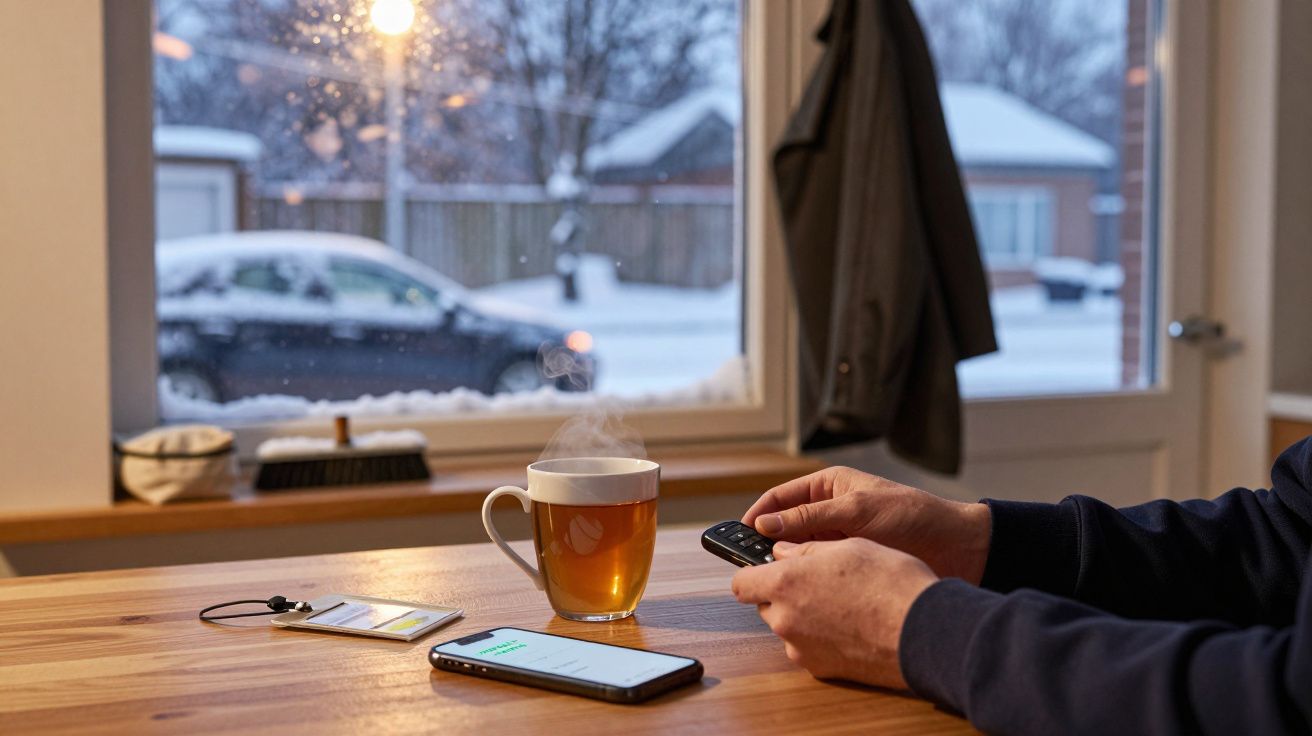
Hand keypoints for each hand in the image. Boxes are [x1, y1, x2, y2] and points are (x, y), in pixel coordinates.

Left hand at [731, 538, 937, 688]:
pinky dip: (821, 637)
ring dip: (804, 615)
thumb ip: (806, 549)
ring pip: (788, 627)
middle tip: (819, 580)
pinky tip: (851, 624)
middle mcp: (785, 619)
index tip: (765, 568)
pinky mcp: (821, 669)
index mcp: (785, 583)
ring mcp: (801, 648)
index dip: (752, 574)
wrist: (924, 630)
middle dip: (784, 593)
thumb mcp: (848, 547)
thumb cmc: (890, 583)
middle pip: (766, 605)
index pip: (742, 583)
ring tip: (842, 602)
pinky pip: (809, 648)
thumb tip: (784, 552)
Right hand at [743, 466, 990, 583]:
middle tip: (748, 563)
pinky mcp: (848, 564)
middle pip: (784, 526)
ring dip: (785, 562)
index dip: (758, 514)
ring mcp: (838, 540)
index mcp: (829, 486)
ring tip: (769, 579)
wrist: (957, 548)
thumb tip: (764, 524)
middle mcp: (829, 511)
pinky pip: (818, 569)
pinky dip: (805, 577)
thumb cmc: (912, 516)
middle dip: (766, 542)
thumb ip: (810, 517)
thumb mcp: (858, 510)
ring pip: (799, 551)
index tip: (738, 534)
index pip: (780, 497)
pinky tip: (796, 589)